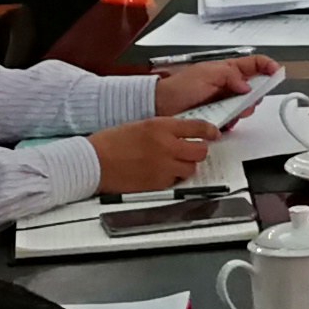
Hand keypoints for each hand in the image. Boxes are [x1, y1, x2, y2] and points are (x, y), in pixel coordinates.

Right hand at [90, 116, 215, 195]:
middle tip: (193, 150)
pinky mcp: (158, 184)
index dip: (209, 131)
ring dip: (186, 165)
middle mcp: (166, 145)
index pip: (197, 126)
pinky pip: (176, 181)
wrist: (95, 161)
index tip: (213, 134)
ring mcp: (163, 166)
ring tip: (174, 163)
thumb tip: (183, 134)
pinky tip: (161, 172)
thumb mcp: (141, 125)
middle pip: (200, 150)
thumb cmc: (112, 142)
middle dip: (199, 150)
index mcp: (161, 126)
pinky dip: (172, 177)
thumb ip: (164, 129)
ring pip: (191, 168)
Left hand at [155, 54, 280, 115]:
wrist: (163, 105)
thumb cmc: (182, 86)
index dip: (268, 67)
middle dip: (255, 95)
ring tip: (232, 111)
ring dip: (243, 110)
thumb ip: (229, 76)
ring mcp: (226, 101)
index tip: (277, 73)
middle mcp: (230, 85)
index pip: (255, 64)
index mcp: (228, 69)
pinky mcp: (220, 116)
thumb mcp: (207, 74)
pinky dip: (232, 121)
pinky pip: (234, 120)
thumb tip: (247, 86)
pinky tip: (224, 121)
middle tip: (247, 100)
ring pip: (246, 106)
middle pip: (255, 88)